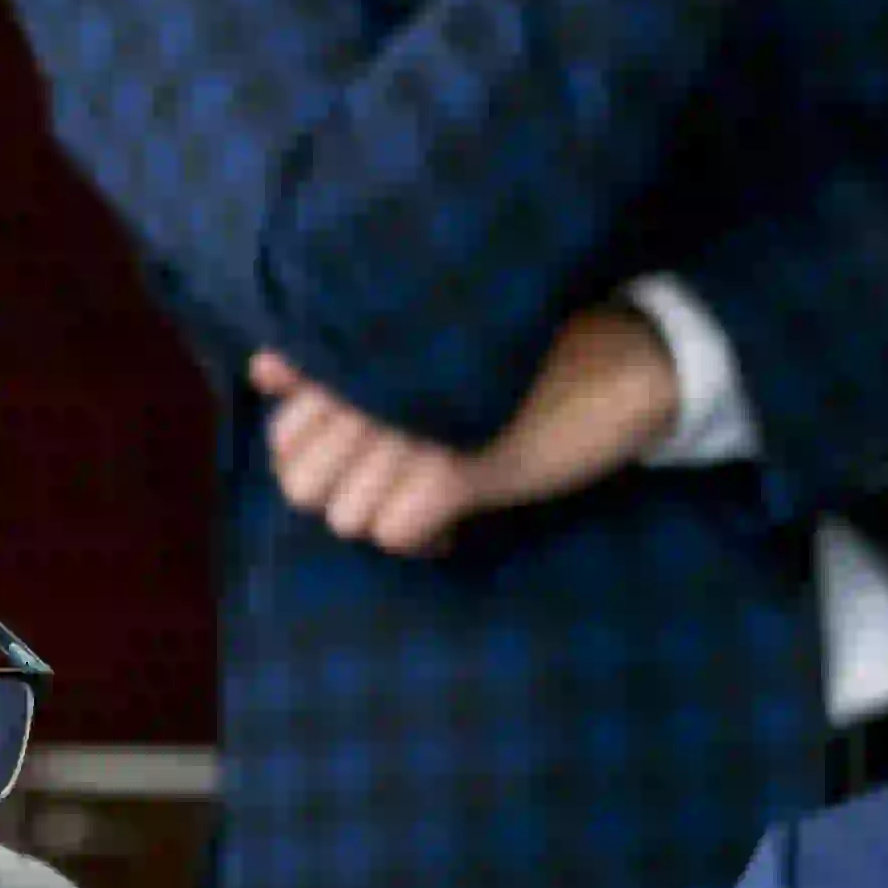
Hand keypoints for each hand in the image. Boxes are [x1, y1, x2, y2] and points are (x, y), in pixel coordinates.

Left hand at [251, 313, 678, 553]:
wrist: (624, 361)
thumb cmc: (521, 352)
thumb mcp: (428, 349)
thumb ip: (337, 361)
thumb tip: (262, 372)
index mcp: (364, 352)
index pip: (282, 440)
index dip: (321, 466)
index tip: (371, 460)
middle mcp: (375, 386)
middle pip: (304, 486)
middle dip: (349, 499)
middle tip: (404, 488)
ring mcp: (412, 427)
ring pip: (347, 518)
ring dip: (392, 520)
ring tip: (437, 500)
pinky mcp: (458, 467)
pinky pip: (397, 533)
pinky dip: (426, 539)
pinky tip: (461, 520)